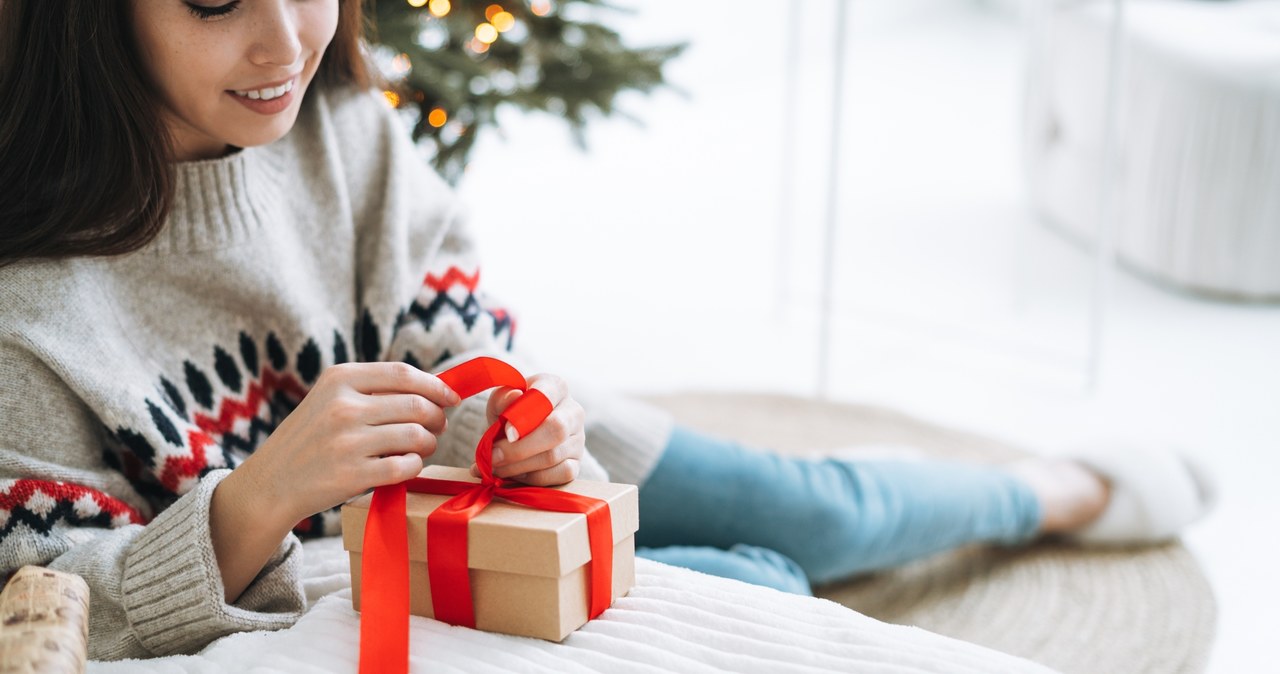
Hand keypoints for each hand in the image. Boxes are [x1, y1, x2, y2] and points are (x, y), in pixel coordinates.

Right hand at [233, 361, 460, 526]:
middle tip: (437, 427)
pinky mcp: (353, 475)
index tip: (451, 397)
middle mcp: (343, 407)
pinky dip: (415, 466)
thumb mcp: (329, 399)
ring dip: (429, 443)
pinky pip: (406, 466)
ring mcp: (348, 442)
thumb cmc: (310, 439)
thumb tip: (435, 386)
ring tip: (422, 447)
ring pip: (416, 436)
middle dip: (437, 417)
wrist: (270, 483)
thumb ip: (373, 389)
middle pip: (416, 405)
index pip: (403, 373)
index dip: (436, 385)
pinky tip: (406, 466)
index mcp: (338, 380)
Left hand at [476, 373, 584, 486]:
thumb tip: (514, 397)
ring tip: (495, 468)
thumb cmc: (510, 415)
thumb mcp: (499, 403)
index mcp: (555, 387)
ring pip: (552, 456)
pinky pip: (558, 475)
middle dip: (519, 448)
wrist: (519, 437)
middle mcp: (573, 412)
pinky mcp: (576, 464)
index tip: (505, 432)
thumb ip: (502, 398)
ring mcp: (578, 440)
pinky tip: (515, 474)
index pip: (546, 396)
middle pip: (556, 429)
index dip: (525, 416)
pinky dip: (532, 478)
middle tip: (493, 458)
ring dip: (518, 467)